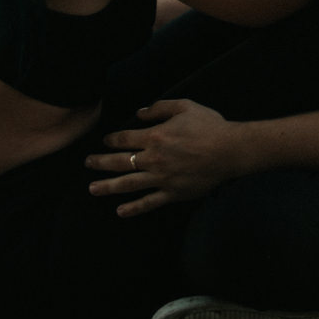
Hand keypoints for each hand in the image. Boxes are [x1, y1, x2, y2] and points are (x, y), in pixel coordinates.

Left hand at [86, 98, 242, 216]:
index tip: (104, 141)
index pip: (124, 139)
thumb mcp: (184, 106)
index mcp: (154, 137)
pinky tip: (120, 212)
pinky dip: (134, 208)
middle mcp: (153, 159)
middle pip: (119, 162)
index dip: (111, 140)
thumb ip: (158, 107)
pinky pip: (149, 203)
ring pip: (128, 184)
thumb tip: (139, 112)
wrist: (230, 150)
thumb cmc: (209, 126)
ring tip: (92, 189)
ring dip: (108, 187)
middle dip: (100, 163)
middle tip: (88, 164)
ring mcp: (161, 179)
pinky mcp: (173, 193)